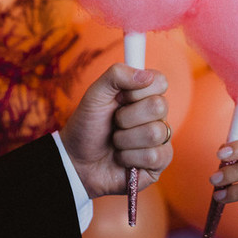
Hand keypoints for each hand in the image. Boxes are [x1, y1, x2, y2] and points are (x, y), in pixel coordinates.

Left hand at [60, 63, 172, 198]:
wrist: (77, 160)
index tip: (119, 98)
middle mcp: (156, 115)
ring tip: (115, 142)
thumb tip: (146, 75)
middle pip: (159, 106)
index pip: (160, 82)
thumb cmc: (87, 125)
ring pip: (154, 133)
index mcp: (144, 94)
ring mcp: (160, 139)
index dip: (137, 91)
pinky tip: (122, 158)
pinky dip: (129, 158)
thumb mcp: (95, 94)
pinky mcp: (158, 162)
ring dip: (124, 140)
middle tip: (114, 123)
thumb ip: (117, 74)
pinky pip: (154, 156)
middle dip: (126, 117)